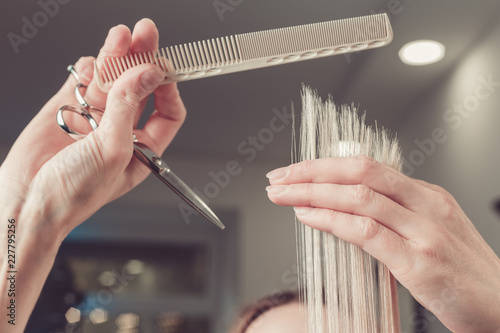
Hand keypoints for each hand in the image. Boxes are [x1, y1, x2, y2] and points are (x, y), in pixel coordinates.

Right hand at [1, 19, 185, 239]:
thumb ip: (129, 108)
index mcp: (143, 148)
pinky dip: (90, 68)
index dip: (168, 89)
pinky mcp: (68, 107)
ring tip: (120, 37)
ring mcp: (95, 116)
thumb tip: (148, 73)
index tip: (164, 70)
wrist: (27, 200)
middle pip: (141, 87)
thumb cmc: (73, 193)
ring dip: (116, 55)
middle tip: (146, 33)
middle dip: (144, 59)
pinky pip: (84, 79)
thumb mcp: (112, 150)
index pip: (167, 112)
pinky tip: (93, 63)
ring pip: (112, 78)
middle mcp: (122, 130)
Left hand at [266, 156, 499, 332]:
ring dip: (312, 193)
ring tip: (283, 195)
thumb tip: (344, 209)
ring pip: (358, 197)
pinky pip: (366, 232)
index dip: (324, 165)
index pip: (366, 166)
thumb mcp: (431, 231)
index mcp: (427, 195)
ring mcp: (424, 232)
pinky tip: (308, 217)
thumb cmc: (463, 273)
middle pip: (359, 172)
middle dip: (311, 172)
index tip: (295, 170)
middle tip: (278, 177)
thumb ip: (393, 216)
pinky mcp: (420, 263)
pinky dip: (331, 221)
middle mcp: (426, 205)